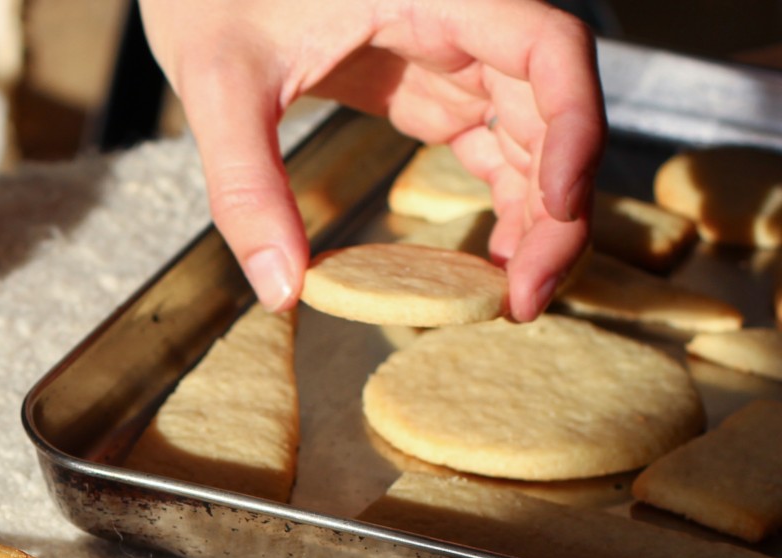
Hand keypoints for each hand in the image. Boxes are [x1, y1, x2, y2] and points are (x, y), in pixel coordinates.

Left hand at [139, 0, 603, 319]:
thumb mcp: (218, 85)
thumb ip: (247, 185)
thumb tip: (280, 288)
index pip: (549, 48)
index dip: (573, 127)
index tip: (559, 208)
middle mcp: (460, 17)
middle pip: (551, 105)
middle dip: (557, 202)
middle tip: (526, 296)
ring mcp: (447, 52)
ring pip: (527, 131)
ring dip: (533, 211)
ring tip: (510, 296)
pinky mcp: (424, 83)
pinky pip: (485, 140)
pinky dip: (496, 198)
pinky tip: (486, 261)